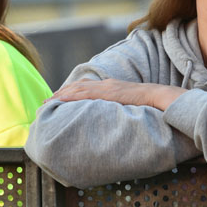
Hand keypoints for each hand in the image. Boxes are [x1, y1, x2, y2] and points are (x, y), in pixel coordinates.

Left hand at [51, 79, 183, 110]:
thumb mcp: (130, 107)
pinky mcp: (109, 92)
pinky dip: (71, 97)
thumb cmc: (150, 105)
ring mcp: (107, 87)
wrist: (161, 97)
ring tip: (47, 103)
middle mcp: (106, 84)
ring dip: (61, 96)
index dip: (69, 93)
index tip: (56, 100)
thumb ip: (118, 110)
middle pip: (77, 87)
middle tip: (45, 103)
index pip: (85, 88)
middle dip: (60, 94)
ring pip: (78, 89)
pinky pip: (86, 94)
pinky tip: (61, 101)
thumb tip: (111, 122)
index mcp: (110, 87)